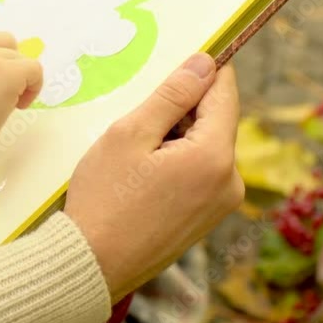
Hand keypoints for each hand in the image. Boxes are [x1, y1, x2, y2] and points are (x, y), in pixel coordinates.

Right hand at [64, 53, 242, 301]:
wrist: (91, 265)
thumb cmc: (103, 199)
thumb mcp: (129, 135)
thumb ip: (171, 97)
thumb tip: (205, 63)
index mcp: (215, 157)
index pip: (224, 93)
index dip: (205, 70)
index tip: (182, 57)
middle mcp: (230, 182)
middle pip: (215, 121)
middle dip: (182, 110)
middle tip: (137, 114)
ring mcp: (220, 205)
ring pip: (205, 147)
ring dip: (176, 137)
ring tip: (133, 150)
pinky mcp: (206, 220)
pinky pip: (199, 174)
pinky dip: (175, 162)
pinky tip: (140, 173)